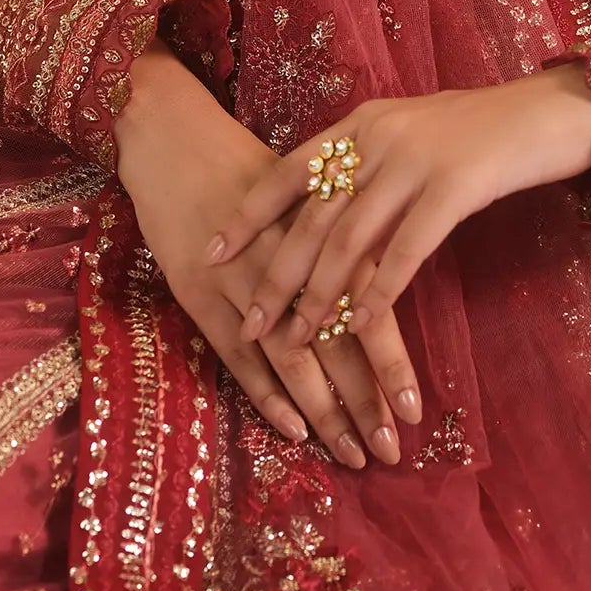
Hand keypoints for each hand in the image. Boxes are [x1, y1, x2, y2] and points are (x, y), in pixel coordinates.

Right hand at [112, 46, 386, 469]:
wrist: (173, 137)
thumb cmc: (246, 167)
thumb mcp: (304, 195)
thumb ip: (342, 240)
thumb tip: (383, 293)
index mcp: (321, 234)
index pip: (366, 308)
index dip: (391, 362)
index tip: (417, 410)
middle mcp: (288, 263)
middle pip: (335, 342)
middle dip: (366, 400)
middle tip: (394, 451)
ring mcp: (241, 282)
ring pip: (292, 356)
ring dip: (324, 410)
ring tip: (354, 453)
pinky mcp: (199, 295)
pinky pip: (239, 356)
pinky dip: (267, 394)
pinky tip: (296, 429)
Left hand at [206, 69, 590, 455]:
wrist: (553, 110)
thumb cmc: (483, 130)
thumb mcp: (411, 133)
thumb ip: (368, 163)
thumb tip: (324, 209)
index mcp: (361, 123)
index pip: (287, 171)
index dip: (248, 215)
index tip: (212, 252)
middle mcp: (378, 138)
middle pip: (312, 216)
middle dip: (276, 274)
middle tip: (251, 322)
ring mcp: (416, 160)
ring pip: (351, 237)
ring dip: (320, 294)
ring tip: (297, 337)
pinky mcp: (456, 186)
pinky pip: (406, 248)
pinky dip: (379, 290)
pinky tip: (361, 324)